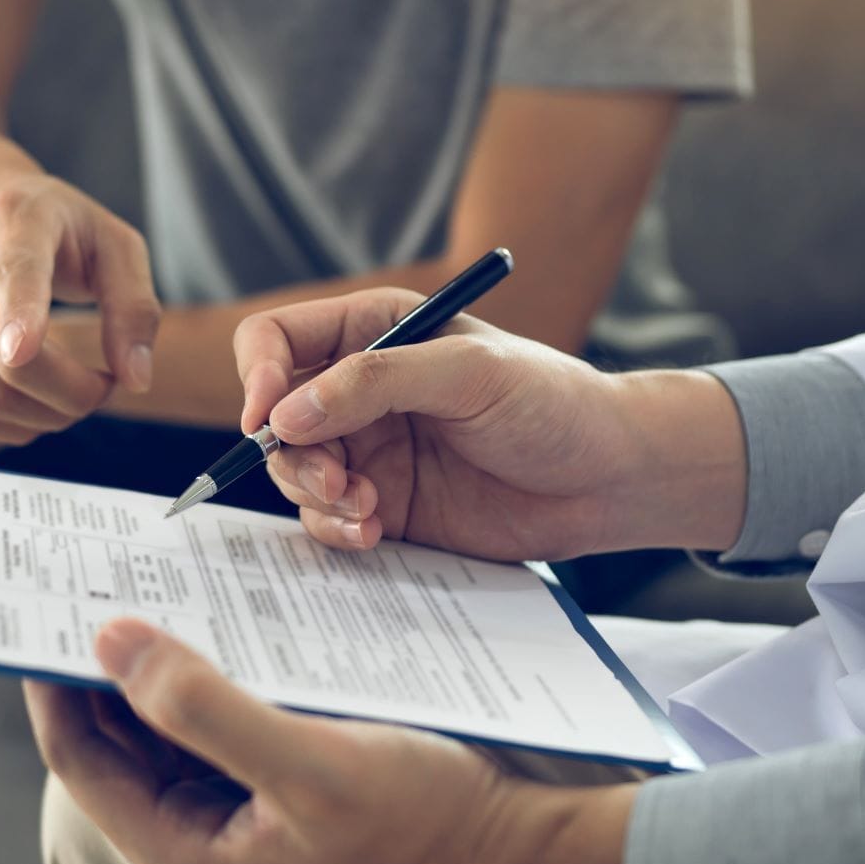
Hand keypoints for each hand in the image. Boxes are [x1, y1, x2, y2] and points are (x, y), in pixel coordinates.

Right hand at [0, 153, 160, 441]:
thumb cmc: (59, 229)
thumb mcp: (114, 245)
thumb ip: (135, 306)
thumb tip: (136, 380)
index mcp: (16, 218)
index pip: (17, 271)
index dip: (20, 313)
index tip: (21, 348)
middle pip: (12, 362)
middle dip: (75, 396)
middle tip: (106, 387)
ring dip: (49, 417)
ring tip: (79, 393)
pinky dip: (15, 426)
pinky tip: (42, 407)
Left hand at [25, 619, 634, 863]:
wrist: (518, 850)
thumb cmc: (427, 819)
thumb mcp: (311, 763)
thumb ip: (203, 707)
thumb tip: (110, 643)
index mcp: (188, 852)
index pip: (80, 756)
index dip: (52, 678)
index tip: (40, 602)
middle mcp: (200, 839)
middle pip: (113, 739)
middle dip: (96, 662)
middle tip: (83, 577)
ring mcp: (237, 815)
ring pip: (162, 726)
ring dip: (152, 660)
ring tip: (140, 580)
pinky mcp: (274, 789)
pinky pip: (215, 721)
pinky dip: (205, 670)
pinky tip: (216, 615)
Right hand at [232, 288, 746, 559]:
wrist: (608, 480)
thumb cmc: (552, 404)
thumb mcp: (469, 373)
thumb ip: (375, 383)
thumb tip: (286, 413)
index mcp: (373, 331)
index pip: (276, 340)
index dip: (257, 377)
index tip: (266, 421)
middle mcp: (359, 388)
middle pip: (275, 417)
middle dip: (292, 454)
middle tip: (337, 484)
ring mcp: (368, 449)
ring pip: (294, 473)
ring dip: (315, 495)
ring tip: (367, 510)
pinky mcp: (383, 504)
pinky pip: (326, 519)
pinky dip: (337, 529)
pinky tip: (377, 532)